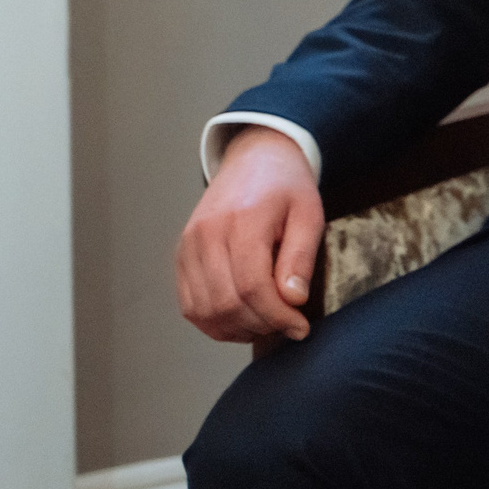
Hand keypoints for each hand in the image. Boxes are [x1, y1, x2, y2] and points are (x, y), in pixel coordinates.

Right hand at [176, 126, 323, 342]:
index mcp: (242, 220)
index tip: (300, 327)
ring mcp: (187, 247)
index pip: (253, 286)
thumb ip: (300, 257)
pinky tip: (242, 320)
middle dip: (260, 324)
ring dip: (236, 328)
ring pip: (204, 310)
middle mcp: (206, 235)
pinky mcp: (180, 256)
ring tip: (266, 324)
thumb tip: (293, 300)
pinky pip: (190, 305)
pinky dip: (214, 322)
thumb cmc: (287, 187)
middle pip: (226, 302)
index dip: (277, 315)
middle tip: (287, 326)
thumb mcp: (308, 214)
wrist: (254, 160)